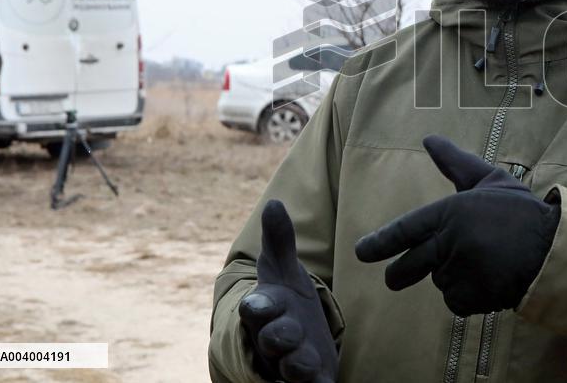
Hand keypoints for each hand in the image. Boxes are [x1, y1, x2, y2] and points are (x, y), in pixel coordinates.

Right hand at [239, 200, 337, 382]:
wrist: (296, 339)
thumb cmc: (286, 302)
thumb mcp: (284, 271)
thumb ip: (279, 240)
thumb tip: (274, 202)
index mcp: (267, 310)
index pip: (256, 309)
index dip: (258, 307)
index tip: (261, 303)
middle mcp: (274, 339)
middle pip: (272, 340)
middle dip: (281, 336)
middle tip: (292, 332)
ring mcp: (289, 363)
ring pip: (290, 369)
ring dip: (298, 365)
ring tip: (308, 362)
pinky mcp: (310, 382)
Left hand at [355, 135, 559, 315]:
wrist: (553, 250)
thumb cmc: (521, 212)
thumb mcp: (488, 179)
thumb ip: (454, 163)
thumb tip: (430, 138)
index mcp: (448, 213)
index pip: (403, 231)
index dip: (379, 243)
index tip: (361, 253)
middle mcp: (448, 243)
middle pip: (408, 268)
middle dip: (398, 274)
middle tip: (395, 277)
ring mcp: (459, 273)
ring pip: (439, 282)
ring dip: (452, 277)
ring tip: (483, 264)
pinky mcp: (472, 298)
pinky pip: (456, 302)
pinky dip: (467, 298)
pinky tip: (488, 283)